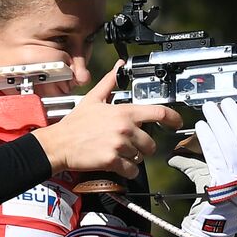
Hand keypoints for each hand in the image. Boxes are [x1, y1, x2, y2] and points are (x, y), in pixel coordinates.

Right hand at [32, 63, 182, 178]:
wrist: (58, 144)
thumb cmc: (75, 124)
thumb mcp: (93, 99)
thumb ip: (109, 82)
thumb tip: (119, 66)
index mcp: (123, 112)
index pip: (158, 112)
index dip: (173, 118)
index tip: (177, 122)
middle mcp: (125, 128)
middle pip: (151, 142)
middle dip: (144, 146)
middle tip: (130, 144)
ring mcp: (119, 145)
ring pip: (140, 157)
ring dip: (133, 157)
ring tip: (118, 151)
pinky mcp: (113, 160)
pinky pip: (132, 170)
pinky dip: (128, 170)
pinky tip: (118, 163)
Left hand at [166, 99, 236, 236]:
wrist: (212, 226)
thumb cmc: (213, 200)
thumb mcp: (212, 174)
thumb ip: (204, 157)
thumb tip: (187, 144)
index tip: (233, 107)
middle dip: (232, 117)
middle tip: (219, 104)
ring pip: (233, 143)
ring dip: (219, 124)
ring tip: (209, 111)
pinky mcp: (227, 182)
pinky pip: (218, 155)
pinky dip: (209, 139)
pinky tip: (201, 129)